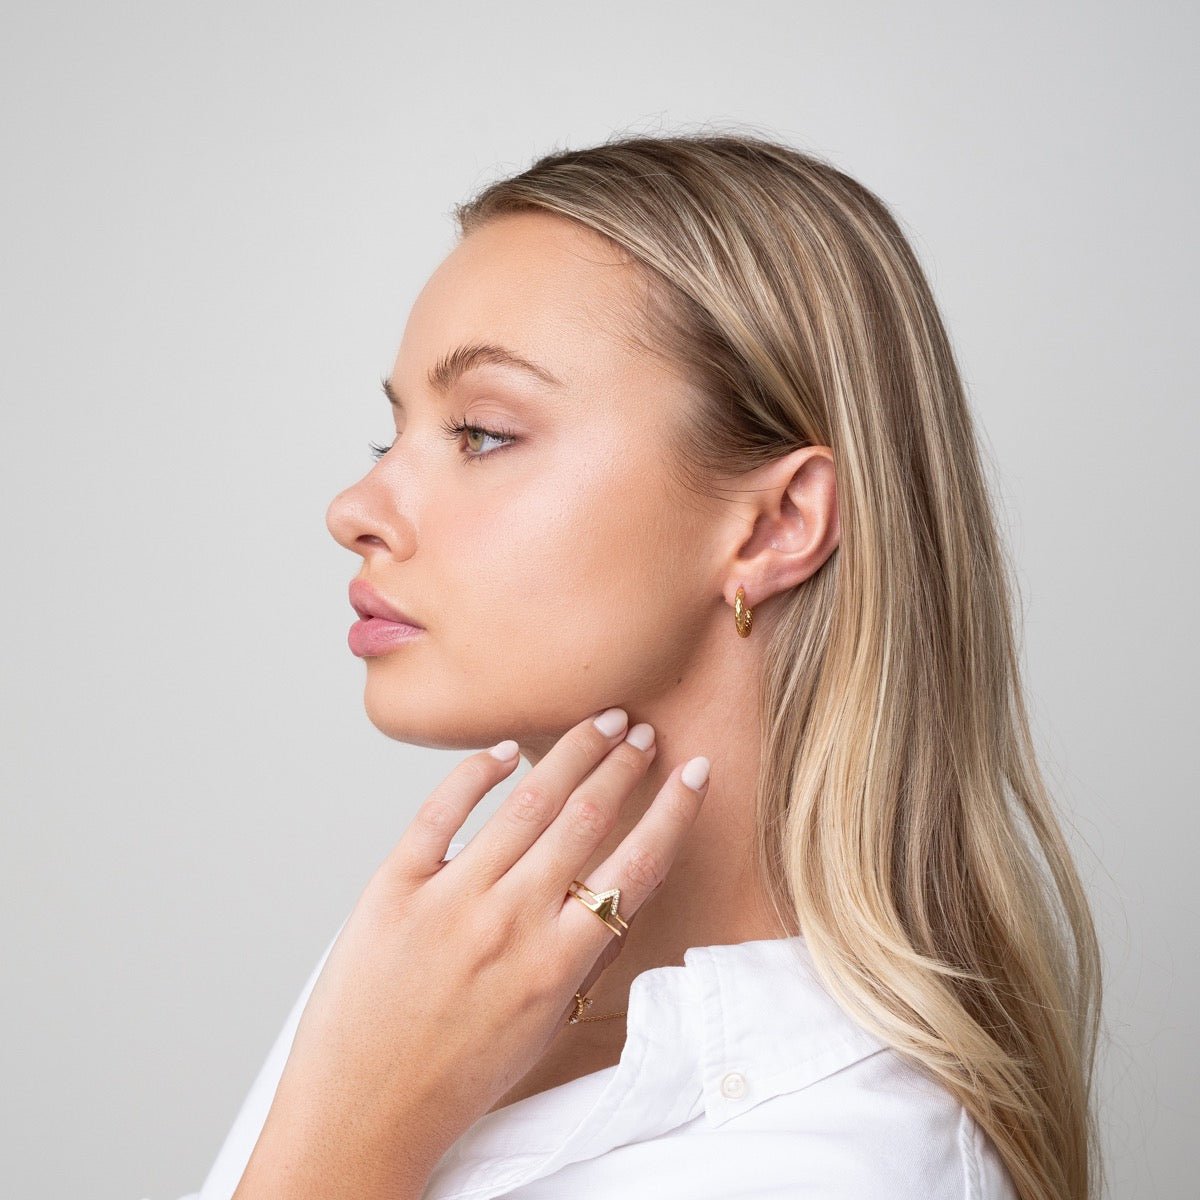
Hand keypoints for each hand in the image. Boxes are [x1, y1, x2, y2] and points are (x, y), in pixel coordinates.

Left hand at [233, 707, 710, 1199]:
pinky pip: (441, 811)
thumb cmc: (454, 1080)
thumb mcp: (544, 1030)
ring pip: (526, 803)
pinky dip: (476, 772)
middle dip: (624, 764)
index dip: (673, 812)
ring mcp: (450, 900)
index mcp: (556, 964)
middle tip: (644, 732)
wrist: (360, 1114)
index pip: (636, 866)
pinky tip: (504, 750)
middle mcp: (510, 922)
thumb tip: (615, 899)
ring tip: (600, 723)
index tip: (694, 772)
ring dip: (573, 754)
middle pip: (585, 818)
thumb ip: (582, 962)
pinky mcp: (394, 888)